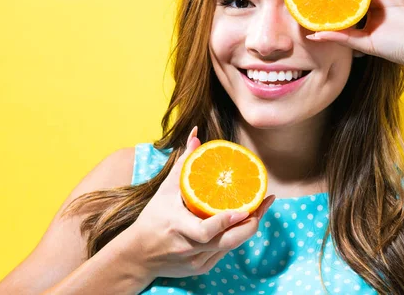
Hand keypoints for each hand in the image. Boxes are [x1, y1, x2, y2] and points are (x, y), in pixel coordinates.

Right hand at [127, 127, 274, 278]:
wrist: (139, 255)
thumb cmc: (153, 218)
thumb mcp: (165, 190)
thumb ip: (184, 164)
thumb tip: (196, 135)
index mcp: (177, 227)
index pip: (205, 231)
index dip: (225, 222)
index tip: (243, 209)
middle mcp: (188, 248)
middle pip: (227, 242)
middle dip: (250, 224)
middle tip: (263, 202)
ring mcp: (196, 261)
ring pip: (230, 247)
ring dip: (248, 228)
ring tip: (262, 207)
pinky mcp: (202, 268)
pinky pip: (225, 251)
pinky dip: (236, 236)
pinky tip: (246, 220)